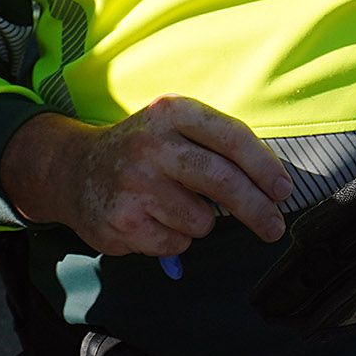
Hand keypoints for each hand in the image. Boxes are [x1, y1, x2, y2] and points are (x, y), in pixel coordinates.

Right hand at [0, 96, 294, 255]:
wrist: (73, 169)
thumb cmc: (141, 151)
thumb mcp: (173, 127)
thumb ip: (217, 145)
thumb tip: (271, 187)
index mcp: (171, 112)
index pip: (232, 138)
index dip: (264, 167)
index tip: (283, 191)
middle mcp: (151, 144)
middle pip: (223, 181)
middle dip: (257, 209)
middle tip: (273, 227)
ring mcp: (134, 183)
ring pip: (201, 220)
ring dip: (199, 222)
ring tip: (172, 206)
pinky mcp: (123, 220)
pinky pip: (176, 243)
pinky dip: (173, 240)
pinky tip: (152, 221)